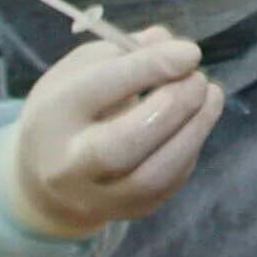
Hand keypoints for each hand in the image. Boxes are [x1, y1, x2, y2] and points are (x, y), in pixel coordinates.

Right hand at [0, 27, 225, 238]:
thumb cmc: (71, 109)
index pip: (100, 88)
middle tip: (198, 78)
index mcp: (52, 114)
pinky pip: (168, 184)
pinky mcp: (128, 212)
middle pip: (124, 144)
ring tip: (211, 96)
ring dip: (194, 130)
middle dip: (173, 106)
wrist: (45, 177)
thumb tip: (171, 44)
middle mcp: (69, 164)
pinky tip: (196, 123)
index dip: (152, 67)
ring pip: (153, 175)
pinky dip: (190, 148)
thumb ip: (126, 53)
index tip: (190, 53)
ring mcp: (98, 197)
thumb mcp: (82, 69)